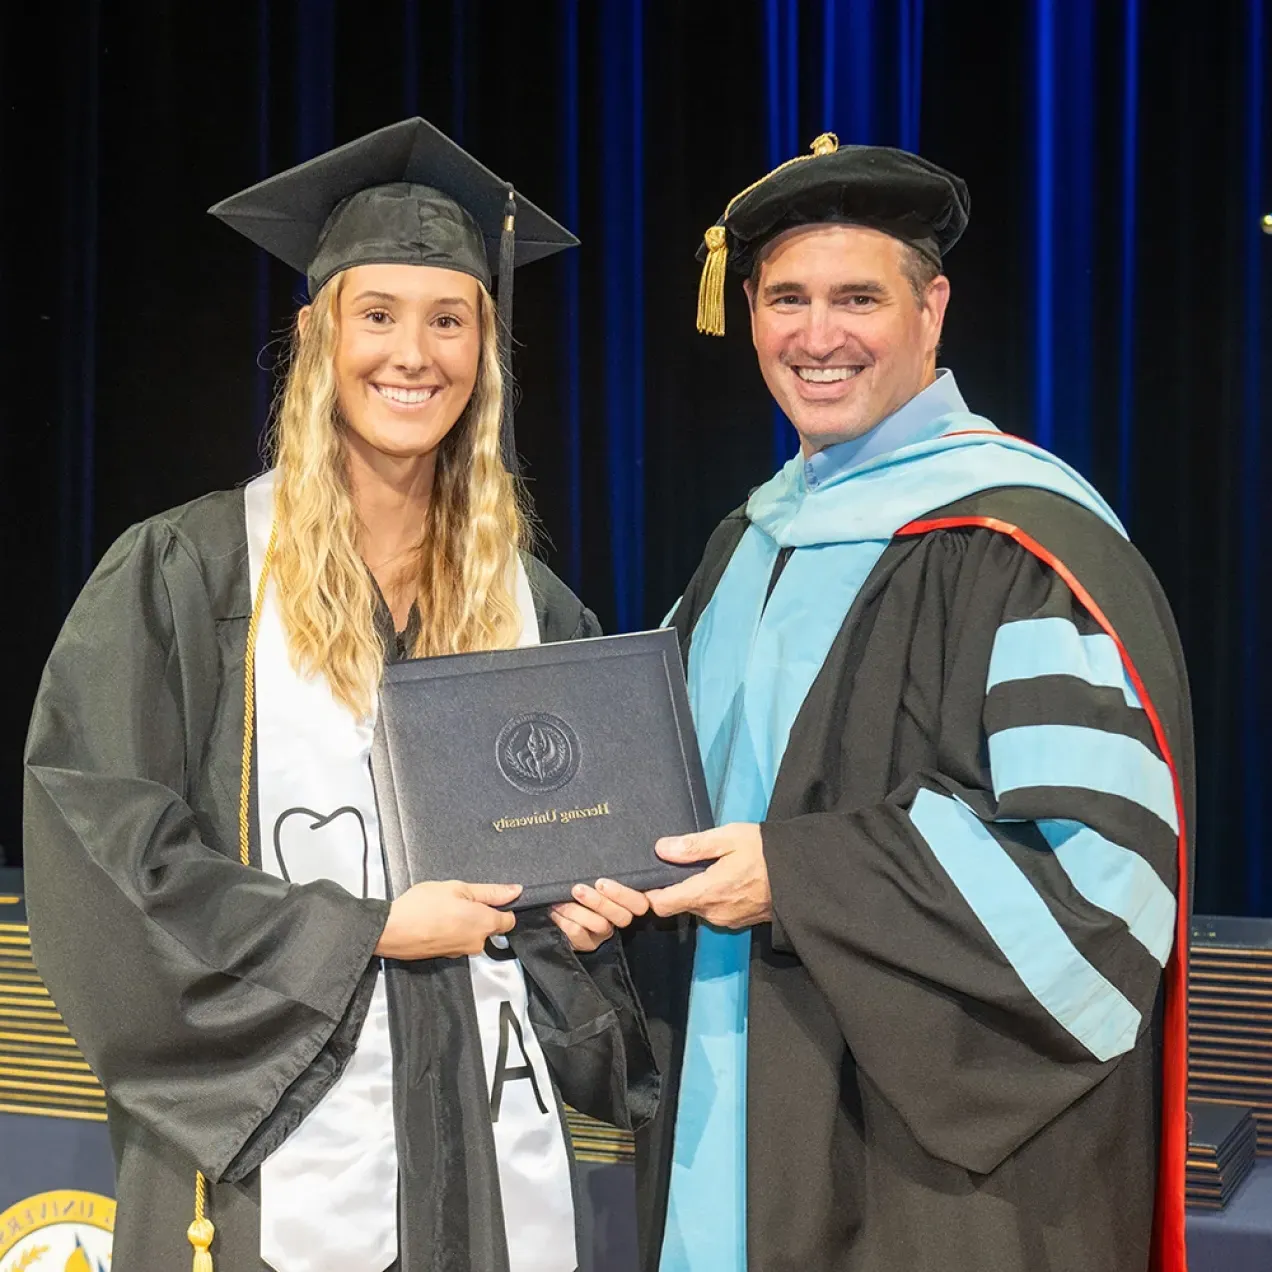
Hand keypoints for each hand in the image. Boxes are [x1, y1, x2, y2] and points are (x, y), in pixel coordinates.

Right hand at [375, 880, 521, 959]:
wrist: (392, 930)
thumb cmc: (423, 907)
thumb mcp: (459, 888)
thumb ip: (490, 892)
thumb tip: (515, 891)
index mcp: (485, 924)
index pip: (510, 921)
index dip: (502, 907)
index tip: (489, 898)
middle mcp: (477, 942)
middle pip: (490, 928)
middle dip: (480, 914)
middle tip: (459, 899)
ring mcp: (461, 952)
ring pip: (473, 934)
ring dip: (464, 922)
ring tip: (444, 909)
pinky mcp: (447, 956)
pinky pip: (458, 941)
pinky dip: (451, 931)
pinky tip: (437, 920)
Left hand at [550, 878, 650, 952]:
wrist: (561, 908)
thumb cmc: (582, 885)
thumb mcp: (594, 877)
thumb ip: (603, 872)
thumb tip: (599, 854)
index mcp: (628, 901)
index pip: (639, 903)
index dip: (624, 895)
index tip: (601, 883)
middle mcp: (619, 919)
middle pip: (623, 917)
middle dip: (599, 902)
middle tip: (578, 889)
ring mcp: (604, 934)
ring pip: (600, 925)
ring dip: (576, 910)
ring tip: (560, 901)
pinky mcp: (588, 944)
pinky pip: (578, 933)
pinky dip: (564, 920)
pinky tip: (555, 911)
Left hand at [645, 823, 770, 928]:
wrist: (803, 874)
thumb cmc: (765, 851)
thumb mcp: (729, 838)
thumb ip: (694, 846)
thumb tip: (660, 849)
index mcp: (707, 893)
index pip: (662, 905)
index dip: (650, 892)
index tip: (650, 876)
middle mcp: (713, 913)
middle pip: (678, 905)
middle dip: (675, 887)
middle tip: (679, 863)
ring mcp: (727, 920)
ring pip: (696, 908)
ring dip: (695, 891)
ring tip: (703, 867)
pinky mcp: (739, 921)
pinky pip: (714, 911)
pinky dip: (711, 897)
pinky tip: (722, 878)